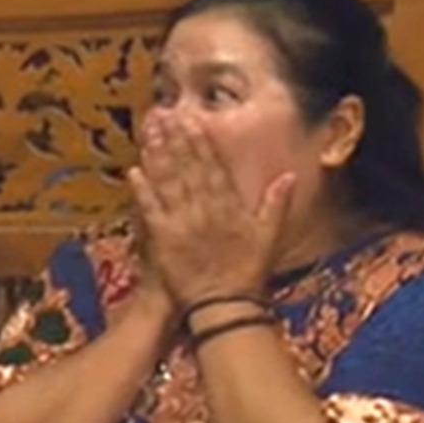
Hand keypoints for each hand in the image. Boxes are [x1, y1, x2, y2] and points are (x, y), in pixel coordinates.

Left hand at [128, 114, 294, 310]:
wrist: (224, 305)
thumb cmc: (248, 274)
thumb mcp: (269, 238)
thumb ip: (277, 204)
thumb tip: (289, 175)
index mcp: (228, 205)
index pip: (213, 167)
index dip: (201, 143)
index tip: (192, 121)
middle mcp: (205, 208)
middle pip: (188, 168)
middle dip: (176, 140)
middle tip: (165, 116)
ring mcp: (183, 222)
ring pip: (169, 181)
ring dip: (159, 156)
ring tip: (150, 133)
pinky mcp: (164, 238)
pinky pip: (151, 209)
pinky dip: (142, 190)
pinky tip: (134, 171)